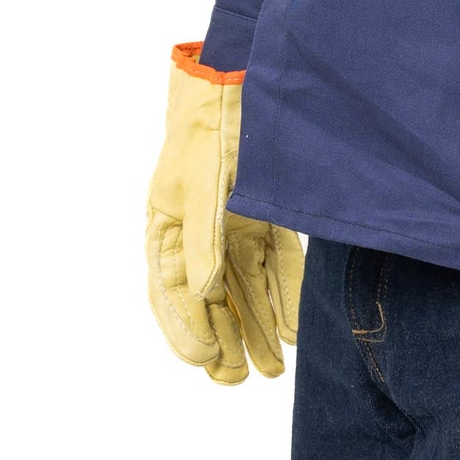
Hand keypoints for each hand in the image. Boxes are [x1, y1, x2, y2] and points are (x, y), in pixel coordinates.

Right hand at [145, 41, 303, 382]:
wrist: (237, 78)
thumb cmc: (207, 125)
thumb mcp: (202, 180)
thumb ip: (204, 236)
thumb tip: (204, 291)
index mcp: (166, 224)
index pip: (172, 289)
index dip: (187, 328)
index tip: (206, 361)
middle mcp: (196, 232)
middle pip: (209, 298)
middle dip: (224, 340)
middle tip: (237, 381)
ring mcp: (229, 225)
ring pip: (243, 289)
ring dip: (256, 328)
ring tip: (271, 370)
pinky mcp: (259, 216)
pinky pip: (272, 264)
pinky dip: (282, 296)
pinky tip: (294, 328)